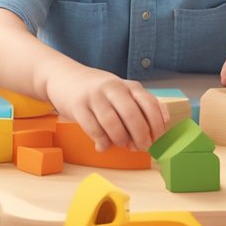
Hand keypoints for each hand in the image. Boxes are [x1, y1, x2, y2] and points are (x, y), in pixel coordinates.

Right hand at [46, 70, 168, 152]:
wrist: (64, 77)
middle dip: (140, 135)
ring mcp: (94, 96)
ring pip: (112, 123)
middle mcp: (113, 87)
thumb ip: (140, 106)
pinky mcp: (77, 105)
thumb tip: (161, 124)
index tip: (157, 138)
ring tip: (122, 144)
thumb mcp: (122, 93)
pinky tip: (103, 146)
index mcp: (128, 86)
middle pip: (132, 114)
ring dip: (120, 139)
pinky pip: (93, 129)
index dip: (156, 124)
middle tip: (142, 147)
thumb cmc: (99, 91)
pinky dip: (102, 141)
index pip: (149, 103)